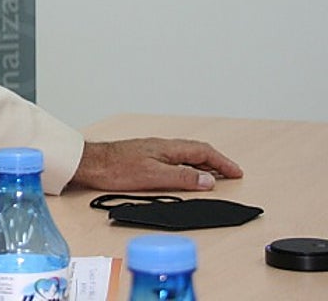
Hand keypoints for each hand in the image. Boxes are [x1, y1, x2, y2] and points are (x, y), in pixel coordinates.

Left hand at [70, 137, 243, 191]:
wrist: (90, 164)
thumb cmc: (116, 168)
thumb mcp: (154, 176)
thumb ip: (182, 177)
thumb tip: (209, 179)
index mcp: (167, 148)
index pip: (203, 151)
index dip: (222, 162)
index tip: (237, 172)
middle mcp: (162, 146)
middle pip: (196, 151)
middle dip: (216, 161)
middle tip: (231, 174)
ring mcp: (152, 150)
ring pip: (185, 154)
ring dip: (202, 163)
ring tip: (213, 175)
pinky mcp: (144, 157)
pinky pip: (174, 159)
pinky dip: (187, 165)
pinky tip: (183, 173)